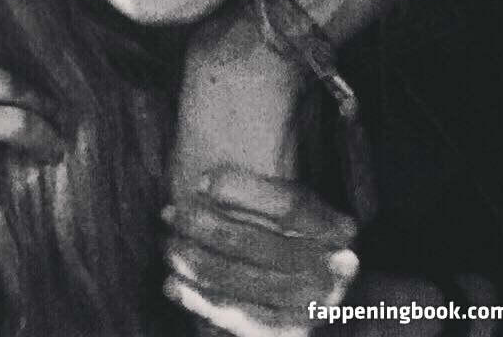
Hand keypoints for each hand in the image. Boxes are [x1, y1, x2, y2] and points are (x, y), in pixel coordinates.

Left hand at [163, 167, 358, 336]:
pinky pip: (237, 319)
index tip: (199, 180)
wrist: (308, 295)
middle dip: (206, 226)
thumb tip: (202, 184)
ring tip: (166, 244)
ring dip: (196, 261)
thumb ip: (253, 192)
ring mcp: (312, 308)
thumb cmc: (281, 235)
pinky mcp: (286, 334)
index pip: (289, 206)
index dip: (243, 190)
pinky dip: (200, 301)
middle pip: (258, 244)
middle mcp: (332, 271)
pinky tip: (172, 284)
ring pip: (244, 282)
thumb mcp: (282, 206)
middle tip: (170, 212)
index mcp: (336, 230)